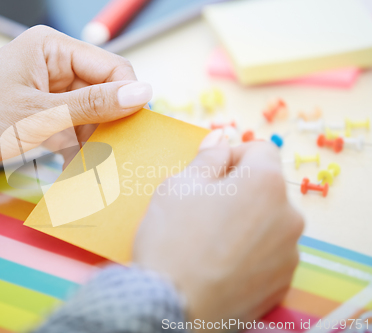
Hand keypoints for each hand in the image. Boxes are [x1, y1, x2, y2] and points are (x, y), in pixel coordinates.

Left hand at [0, 26, 151, 186]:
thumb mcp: (40, 115)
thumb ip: (93, 105)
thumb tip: (142, 93)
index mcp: (52, 50)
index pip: (111, 67)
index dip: (128, 97)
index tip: (139, 129)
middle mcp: (53, 67)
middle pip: (102, 92)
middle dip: (111, 123)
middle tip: (120, 152)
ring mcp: (46, 93)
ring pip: (89, 115)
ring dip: (94, 140)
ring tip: (97, 165)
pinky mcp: (38, 117)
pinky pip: (71, 130)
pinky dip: (77, 149)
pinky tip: (77, 168)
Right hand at [133, 130, 303, 329]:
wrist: (171, 306)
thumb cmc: (172, 239)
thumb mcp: (179, 185)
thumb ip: (207, 157)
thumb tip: (221, 137)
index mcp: (265, 183)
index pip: (259, 149)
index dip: (231, 156)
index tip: (209, 174)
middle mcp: (289, 215)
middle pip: (265, 187)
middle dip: (238, 190)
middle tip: (203, 209)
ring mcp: (289, 253)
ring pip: (267, 221)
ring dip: (245, 221)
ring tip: (210, 240)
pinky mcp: (282, 282)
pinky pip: (268, 253)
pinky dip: (249, 251)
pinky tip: (220, 262)